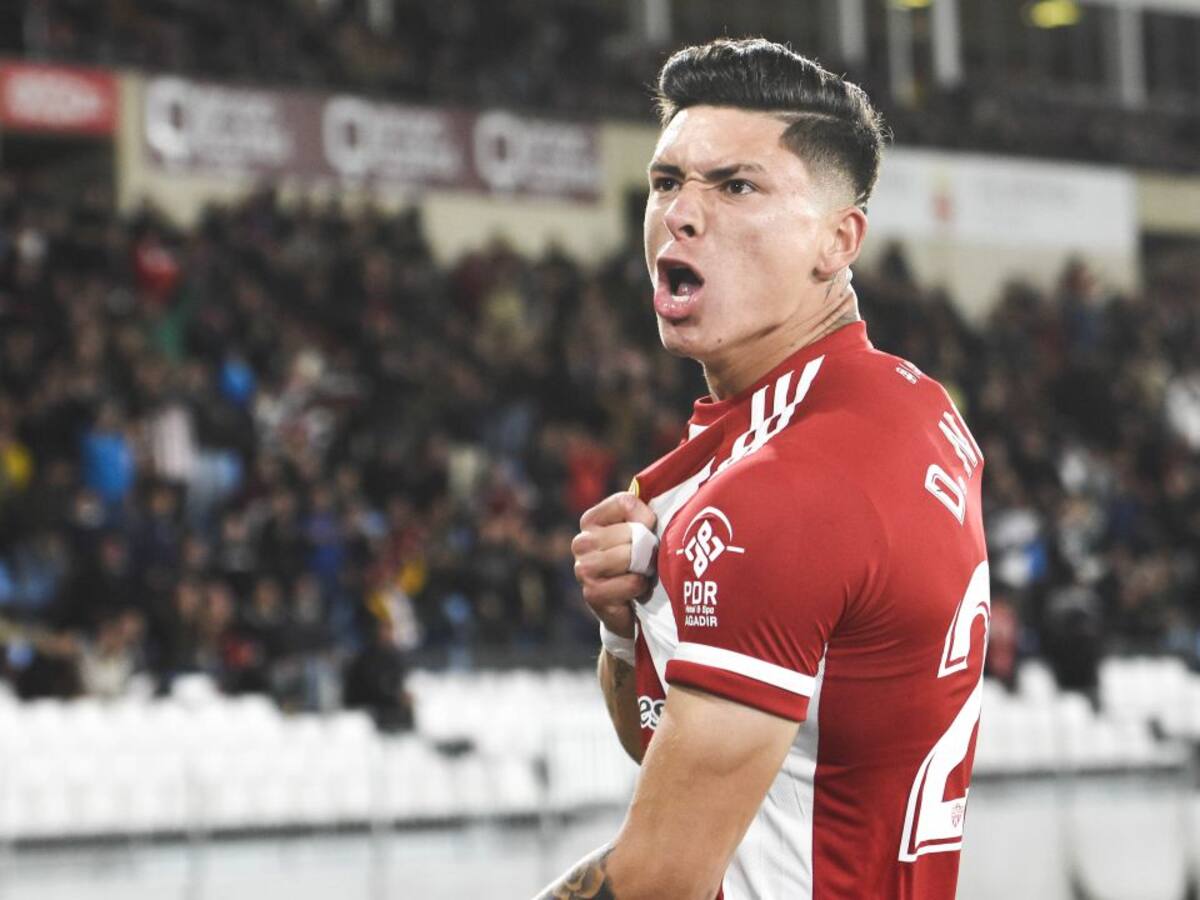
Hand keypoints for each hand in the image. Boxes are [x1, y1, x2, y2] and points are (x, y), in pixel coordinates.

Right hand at [572, 491, 656, 638]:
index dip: (647, 518)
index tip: (649, 531)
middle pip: (630, 532)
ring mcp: (583, 568)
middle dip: (648, 548)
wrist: (629, 607)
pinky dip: (639, 588)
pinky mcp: (591, 594)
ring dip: (644, 568)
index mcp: (591, 520)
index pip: (625, 503)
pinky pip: (631, 582)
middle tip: (647, 560)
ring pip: (629, 556)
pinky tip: (634, 592)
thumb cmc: (640, 562)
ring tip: (641, 574)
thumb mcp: (642, 531)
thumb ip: (647, 511)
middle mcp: (581, 541)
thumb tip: (664, 500)